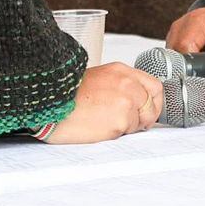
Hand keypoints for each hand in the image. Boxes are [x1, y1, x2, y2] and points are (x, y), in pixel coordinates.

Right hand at [42, 62, 163, 143]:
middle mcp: (127, 84)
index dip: (154, 102)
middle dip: (144, 118)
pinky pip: (127, 133)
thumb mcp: (97, 79)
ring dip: (126, 127)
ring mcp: (126, 102)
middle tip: (130, 124)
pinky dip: (116, 134)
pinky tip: (98, 127)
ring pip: (140, 122)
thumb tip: (135, 101)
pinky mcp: (121, 121)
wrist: (50, 104)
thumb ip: (119, 86)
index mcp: (121, 71)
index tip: (148, 111)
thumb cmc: (67, 95)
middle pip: (152, 106)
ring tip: (103, 122)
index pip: (154, 86)